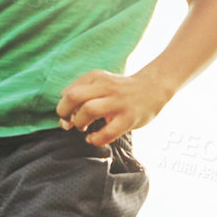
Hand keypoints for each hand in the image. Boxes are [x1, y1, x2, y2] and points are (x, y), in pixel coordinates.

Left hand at [56, 70, 170, 146]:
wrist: (154, 88)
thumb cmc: (121, 90)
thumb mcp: (101, 83)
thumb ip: (82, 95)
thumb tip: (64, 120)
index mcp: (97, 77)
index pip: (68, 92)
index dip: (63, 107)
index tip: (68, 115)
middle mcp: (106, 87)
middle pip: (73, 97)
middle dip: (64, 112)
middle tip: (69, 123)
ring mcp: (118, 103)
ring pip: (88, 110)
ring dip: (79, 123)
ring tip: (83, 128)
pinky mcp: (128, 118)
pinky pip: (107, 132)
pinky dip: (95, 139)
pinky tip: (93, 139)